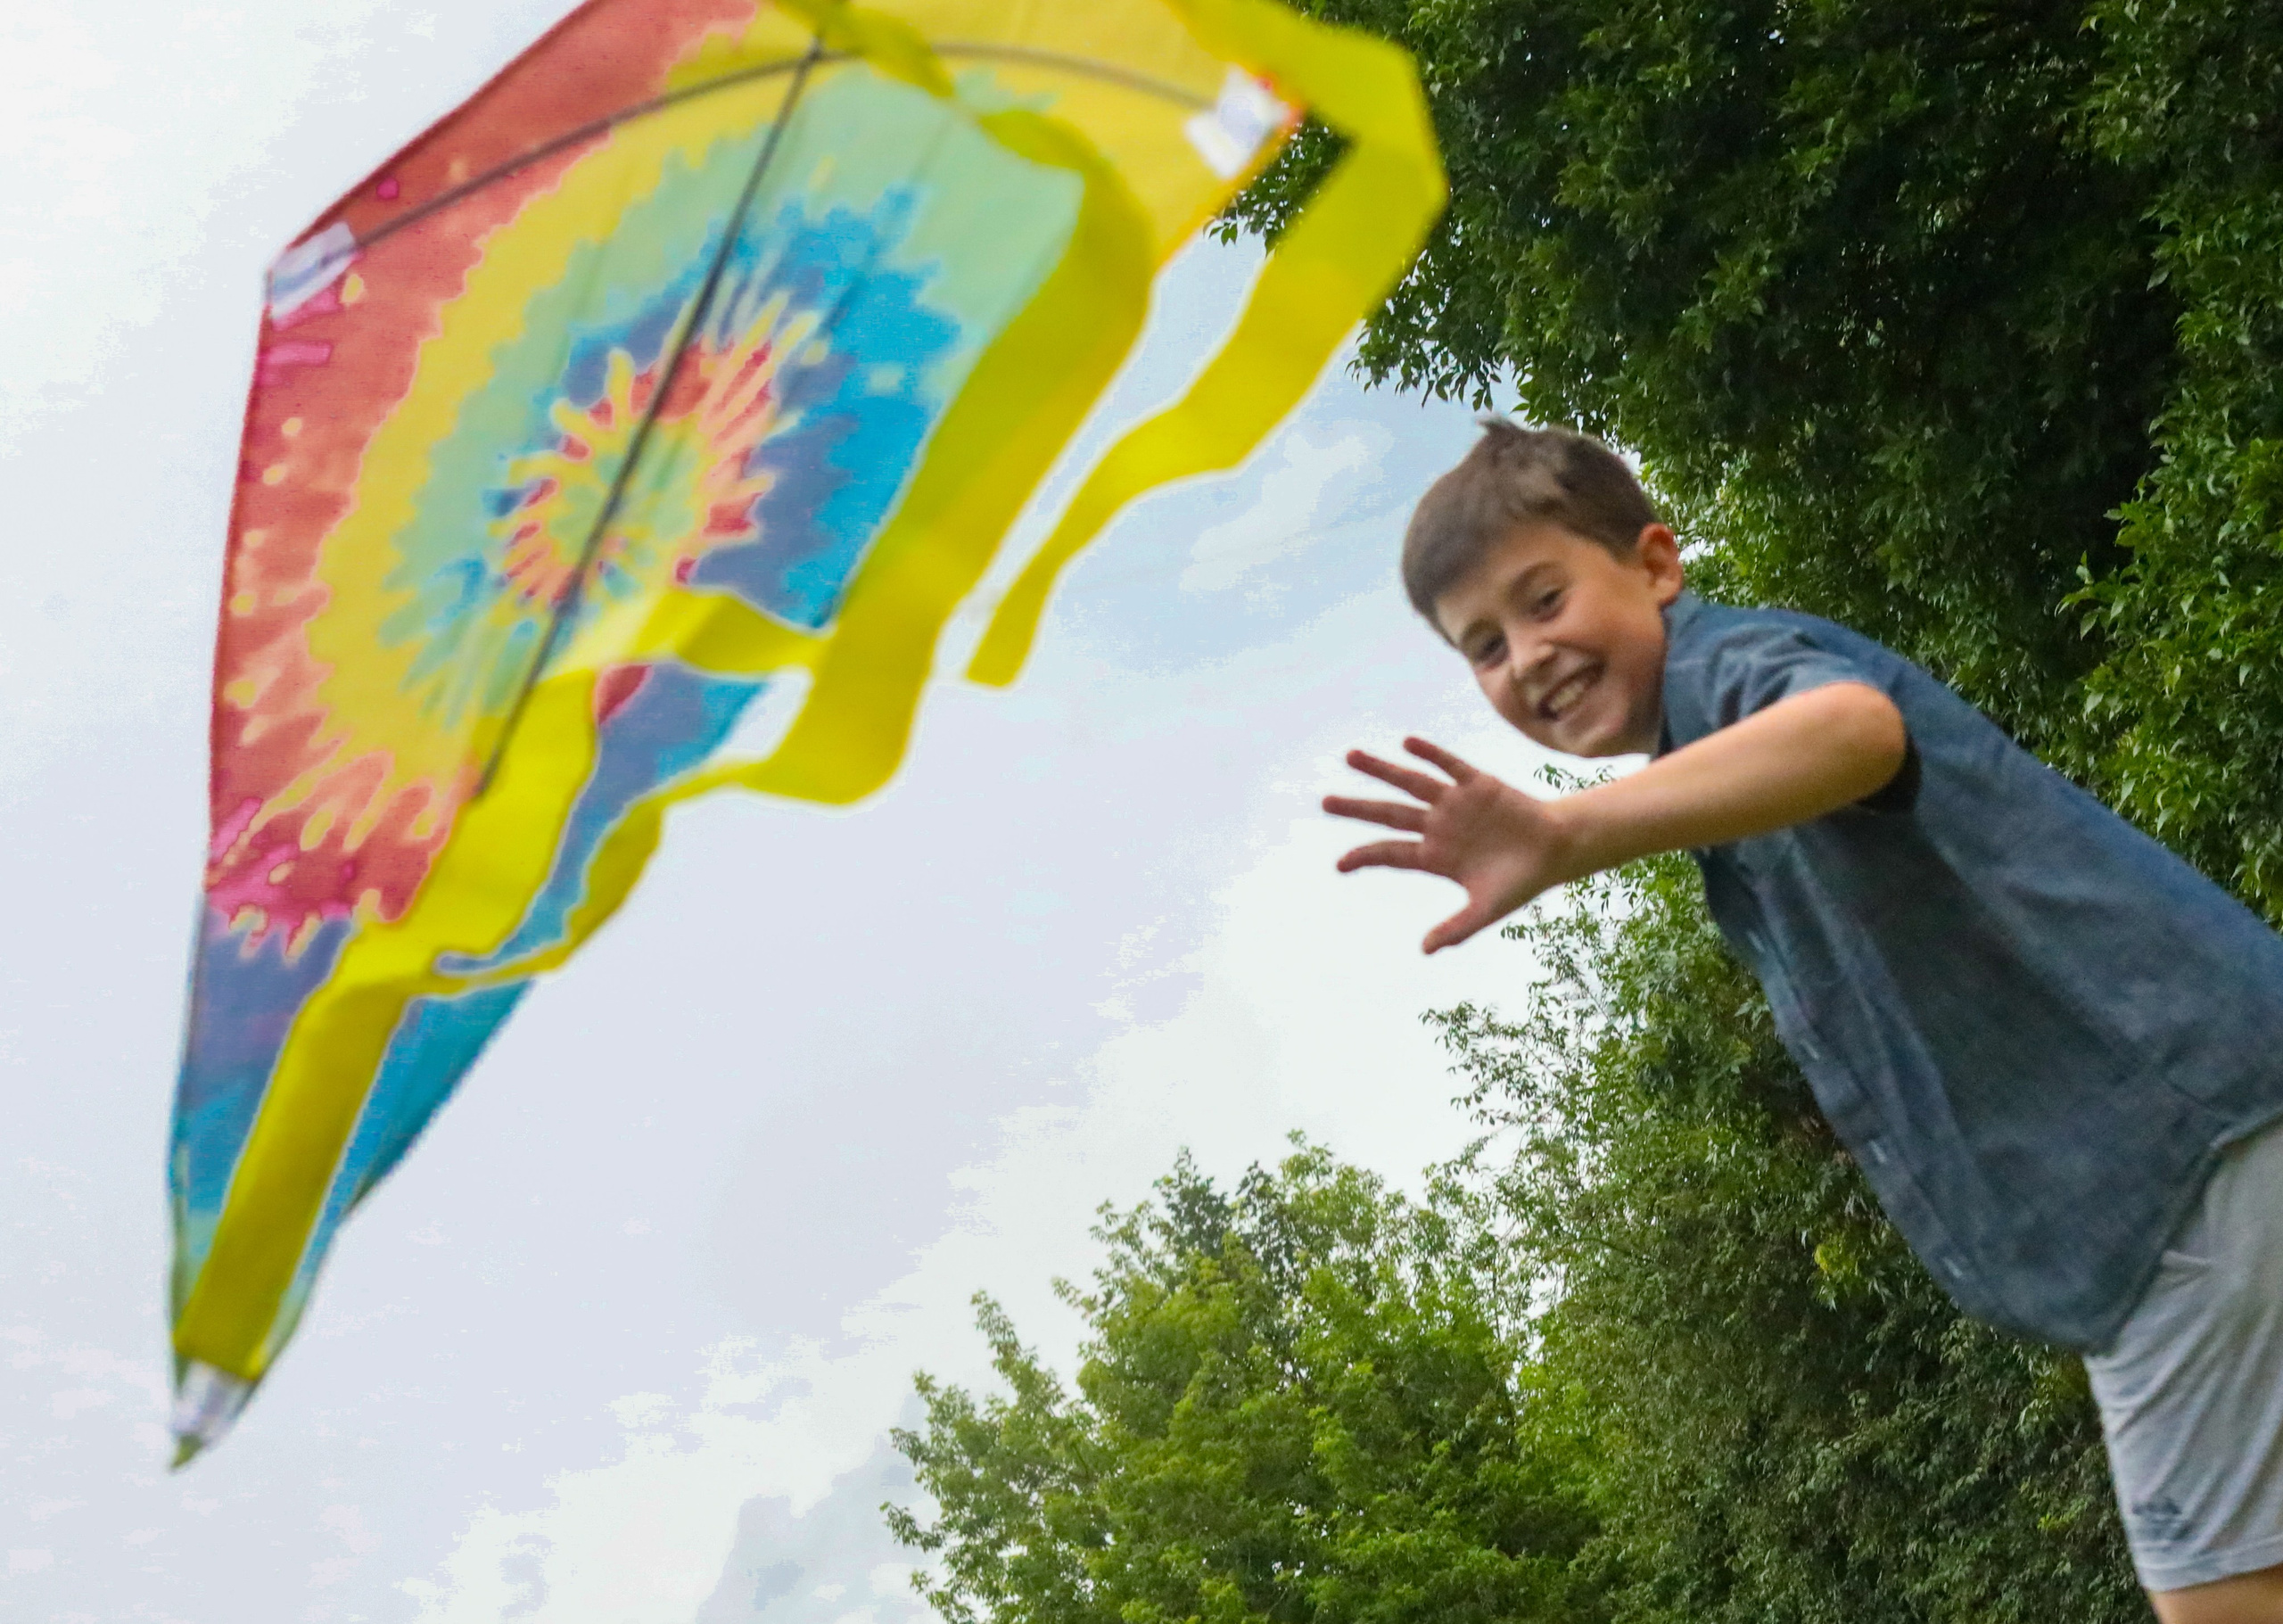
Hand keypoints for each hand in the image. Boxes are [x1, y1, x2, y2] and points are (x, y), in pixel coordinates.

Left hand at [1323, 737, 1578, 952]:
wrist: (1556, 850)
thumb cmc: (1520, 882)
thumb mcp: (1486, 909)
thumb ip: (1456, 929)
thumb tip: (1424, 950)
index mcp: (1435, 856)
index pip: (1391, 852)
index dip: (1365, 856)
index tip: (1339, 865)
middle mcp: (1438, 826)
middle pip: (1389, 813)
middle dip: (1358, 808)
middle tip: (1324, 803)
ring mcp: (1456, 803)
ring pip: (1411, 783)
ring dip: (1382, 770)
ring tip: (1350, 756)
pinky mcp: (1479, 783)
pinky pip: (1450, 765)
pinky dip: (1431, 754)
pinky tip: (1407, 743)